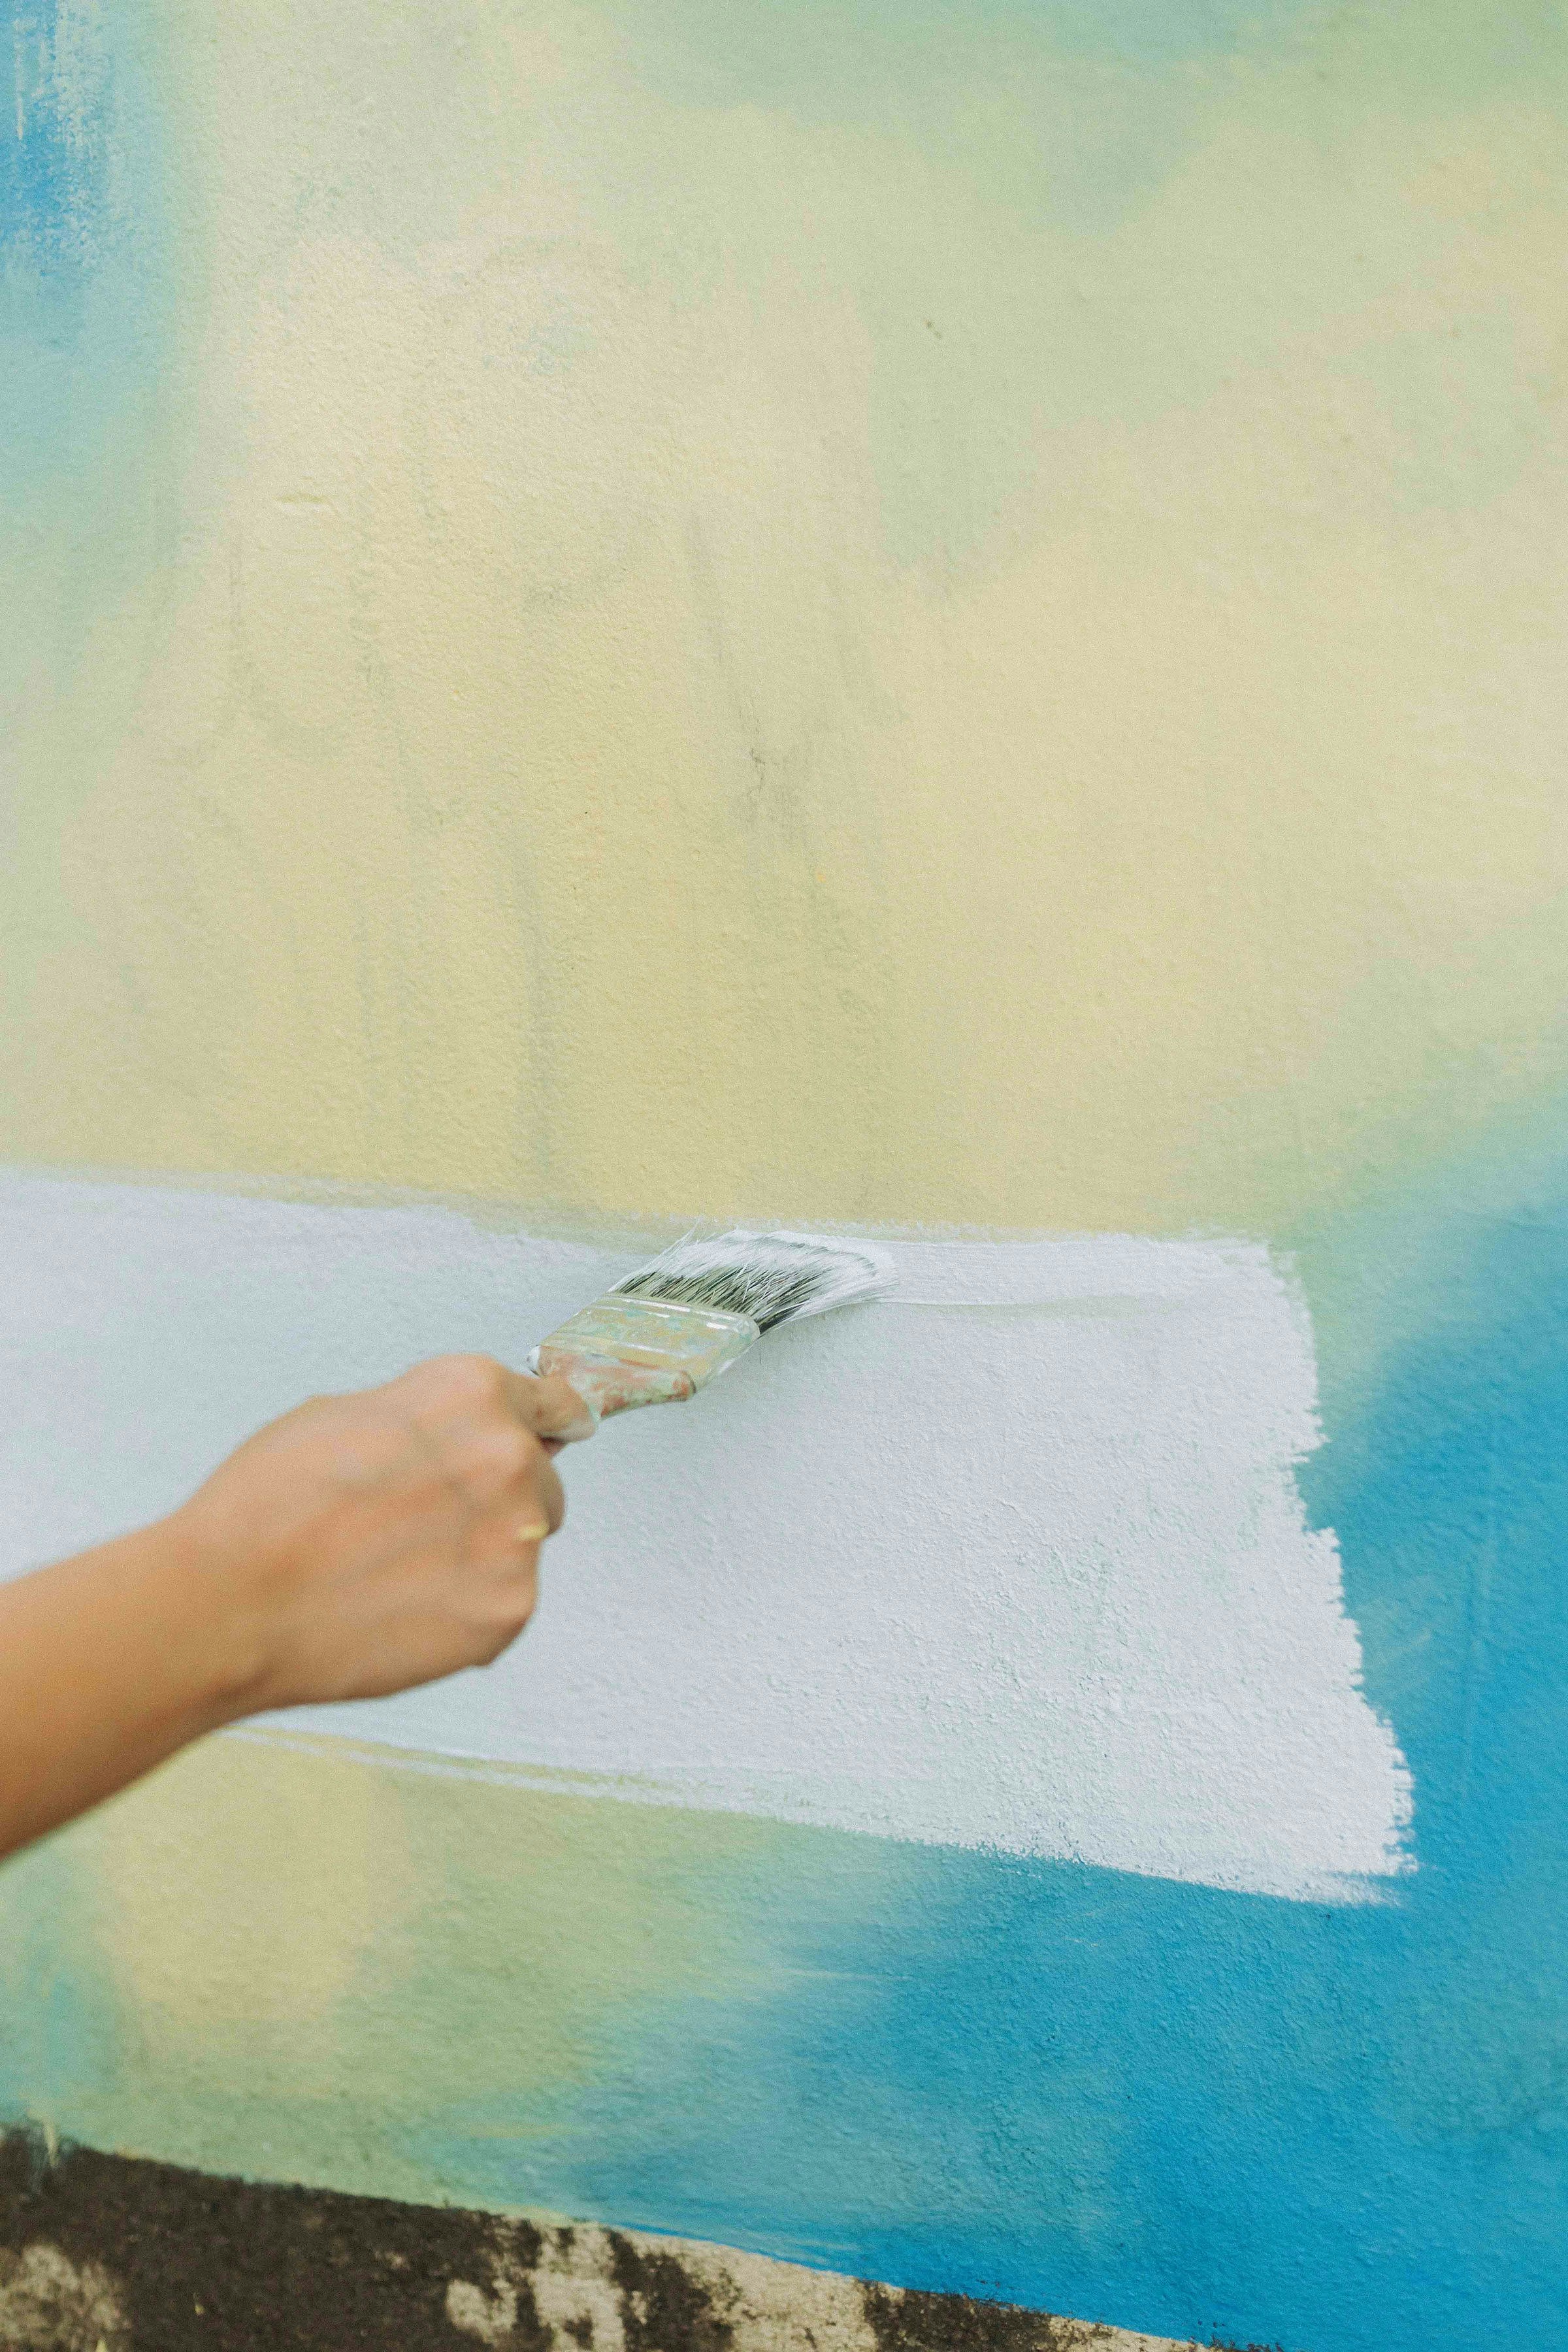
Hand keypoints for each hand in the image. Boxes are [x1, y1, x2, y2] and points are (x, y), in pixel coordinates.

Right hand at [172, 1355, 594, 1714]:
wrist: (233, 1605)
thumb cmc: (268, 1508)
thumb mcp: (340, 1413)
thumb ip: (422, 1416)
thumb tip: (451, 1431)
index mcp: (471, 1393)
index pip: (552, 1402)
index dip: (535, 1426)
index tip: (539, 1440)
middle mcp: (508, 1456)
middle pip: (540, 1477)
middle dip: (495, 1497)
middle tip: (419, 1524)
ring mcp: (515, 1537)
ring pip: (526, 1542)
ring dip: (484, 1553)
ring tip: (400, 1570)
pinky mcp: (509, 1609)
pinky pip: (507, 1601)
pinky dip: (468, 1610)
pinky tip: (405, 1608)